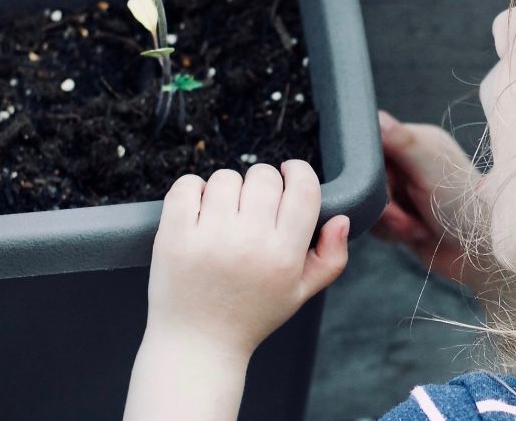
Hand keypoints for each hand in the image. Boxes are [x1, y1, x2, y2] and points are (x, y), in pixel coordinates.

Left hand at [145, 159, 349, 359]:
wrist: (197, 344)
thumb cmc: (252, 315)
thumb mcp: (300, 293)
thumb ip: (331, 258)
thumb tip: (342, 220)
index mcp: (284, 255)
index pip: (304, 188)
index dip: (299, 171)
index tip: (289, 173)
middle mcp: (249, 243)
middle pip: (264, 176)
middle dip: (262, 182)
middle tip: (253, 203)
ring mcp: (209, 238)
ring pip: (225, 178)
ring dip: (227, 188)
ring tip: (225, 213)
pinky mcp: (174, 237)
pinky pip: (186, 186)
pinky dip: (192, 189)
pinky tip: (198, 209)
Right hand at [371, 110, 488, 291]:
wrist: (478, 254)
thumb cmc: (465, 207)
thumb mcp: (431, 170)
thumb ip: (402, 142)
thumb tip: (376, 116)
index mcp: (417, 142)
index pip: (374, 141)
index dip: (372, 167)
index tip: (387, 186)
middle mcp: (410, 163)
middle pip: (368, 176)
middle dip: (385, 202)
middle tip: (406, 217)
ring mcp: (405, 190)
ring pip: (370, 201)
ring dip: (391, 220)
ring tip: (417, 228)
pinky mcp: (401, 216)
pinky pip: (375, 221)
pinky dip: (390, 233)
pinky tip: (414, 236)